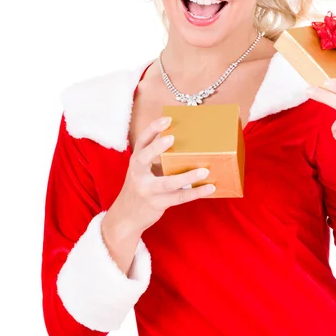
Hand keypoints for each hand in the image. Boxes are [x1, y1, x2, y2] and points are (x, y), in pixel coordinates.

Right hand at [104, 115, 215, 239]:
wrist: (126, 216)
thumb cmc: (141, 187)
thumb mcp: (144, 170)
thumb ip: (157, 158)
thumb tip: (185, 142)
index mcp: (137, 161)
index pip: (142, 141)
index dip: (152, 129)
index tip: (167, 119)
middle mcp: (138, 174)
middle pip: (144, 158)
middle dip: (157, 147)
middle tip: (172, 138)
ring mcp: (147, 190)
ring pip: (168, 182)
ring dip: (188, 177)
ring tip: (205, 171)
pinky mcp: (157, 203)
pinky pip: (179, 197)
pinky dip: (196, 192)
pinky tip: (209, 188)